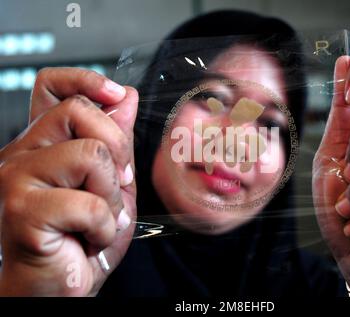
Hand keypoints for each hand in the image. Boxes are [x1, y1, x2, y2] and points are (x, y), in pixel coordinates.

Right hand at [0, 68, 137, 295]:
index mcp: (43, 146)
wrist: (58, 290)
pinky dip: (103, 227)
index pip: (52, 88)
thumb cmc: (80, 242)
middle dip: (117, 149)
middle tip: (115, 185)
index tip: (117, 94)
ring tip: (98, 220)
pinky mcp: (21, 210)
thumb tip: (126, 97)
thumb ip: (116, 141)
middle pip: (79, 111)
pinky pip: (89, 202)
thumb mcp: (111, 185)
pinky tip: (88, 239)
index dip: (85, 80)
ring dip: (110, 195)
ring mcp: (15, 179)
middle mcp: (21, 155)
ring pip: (90, 153)